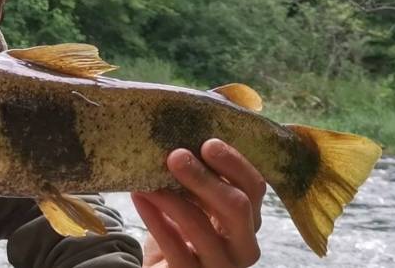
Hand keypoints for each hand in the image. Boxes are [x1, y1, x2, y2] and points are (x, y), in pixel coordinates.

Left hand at [131, 139, 264, 267]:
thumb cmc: (182, 230)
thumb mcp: (193, 203)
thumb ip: (195, 178)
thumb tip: (176, 139)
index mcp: (249, 219)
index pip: (255, 188)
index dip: (235, 164)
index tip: (207, 143)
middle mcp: (243, 245)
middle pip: (236, 207)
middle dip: (205, 178)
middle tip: (175, 156)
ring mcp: (221, 266)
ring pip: (201, 227)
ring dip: (170, 198)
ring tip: (147, 180)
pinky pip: (175, 248)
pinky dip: (155, 220)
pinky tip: (140, 198)